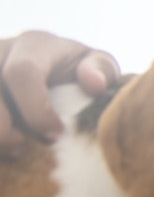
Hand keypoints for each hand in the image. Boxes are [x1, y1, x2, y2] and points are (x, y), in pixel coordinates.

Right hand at [0, 31, 119, 157]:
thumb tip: (93, 84)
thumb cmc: (80, 74)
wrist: (57, 78)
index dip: (35, 109)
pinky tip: (1, 151)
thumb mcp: (98, 67)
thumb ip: (101, 70)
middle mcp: (0, 50)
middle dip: (4, 129)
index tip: (54, 136)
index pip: (21, 73)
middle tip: (24, 149)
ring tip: (11, 152)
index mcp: (35, 44)